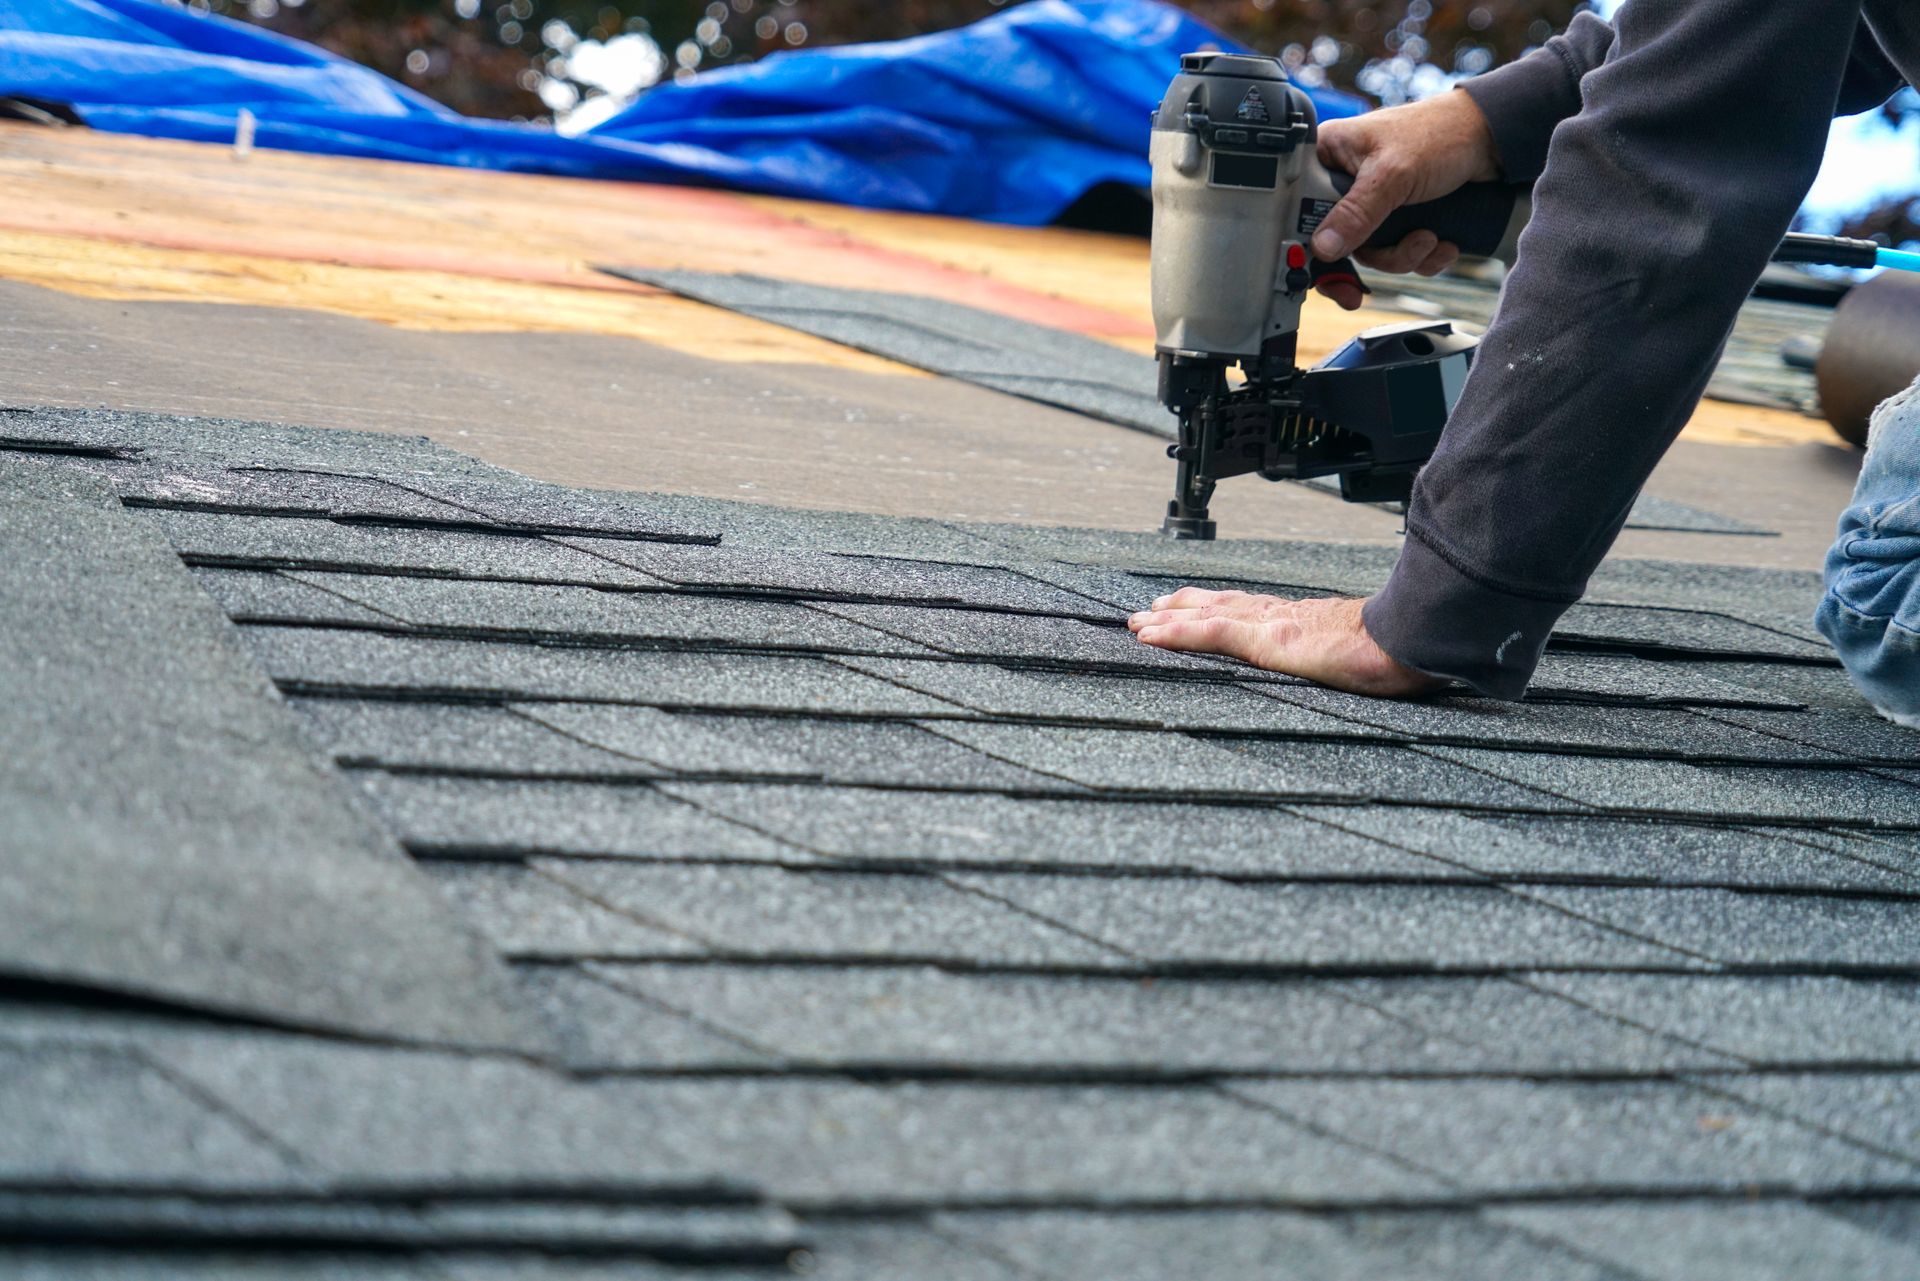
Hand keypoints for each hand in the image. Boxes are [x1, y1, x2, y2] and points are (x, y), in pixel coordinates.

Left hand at [1128, 588, 1443, 697]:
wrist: (1415, 640)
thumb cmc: (1404, 650)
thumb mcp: (1371, 656)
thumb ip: (1356, 658)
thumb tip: (1369, 670)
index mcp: (1305, 621)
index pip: (1252, 610)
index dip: (1219, 607)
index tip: (1193, 606)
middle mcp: (1283, 616)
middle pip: (1221, 605)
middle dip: (1183, 607)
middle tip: (1150, 610)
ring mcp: (1272, 626)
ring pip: (1206, 616)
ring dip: (1167, 620)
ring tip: (1137, 623)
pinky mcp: (1268, 641)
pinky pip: (1210, 635)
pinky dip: (1175, 634)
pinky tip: (1149, 636)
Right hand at [1310, 90, 1500, 311]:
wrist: (1491, 138)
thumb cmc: (1439, 133)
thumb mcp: (1392, 173)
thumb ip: (1356, 212)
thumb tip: (1322, 248)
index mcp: (1327, 158)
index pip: (1298, 211)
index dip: (1307, 247)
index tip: (1325, 273)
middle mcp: (1344, 182)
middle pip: (1335, 241)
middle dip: (1373, 258)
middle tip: (1382, 271)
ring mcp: (1372, 202)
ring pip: (1371, 253)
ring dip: (1404, 257)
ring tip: (1430, 237)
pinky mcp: (1398, 217)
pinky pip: (1398, 253)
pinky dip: (1422, 257)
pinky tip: (1442, 242)